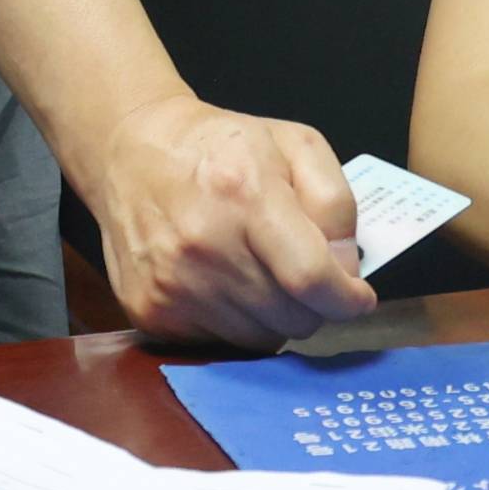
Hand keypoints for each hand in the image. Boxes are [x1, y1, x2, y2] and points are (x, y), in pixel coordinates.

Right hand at [82, 90, 375, 345]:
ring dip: (273, 315)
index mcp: (246, 195)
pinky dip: (235, 323)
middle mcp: (205, 245)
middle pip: (292, 317)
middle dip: (312, 302)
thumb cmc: (222, 147)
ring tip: (257, 271)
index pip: (311, 278)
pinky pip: (220, 345)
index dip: (346, 299)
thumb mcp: (296, 144)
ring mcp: (172, 284)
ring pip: (261, 339)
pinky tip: (224, 283)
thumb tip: (345, 269)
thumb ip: (336, 202)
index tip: (356, 297)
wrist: (132, 151)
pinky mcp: (149, 311)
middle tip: (300, 272)